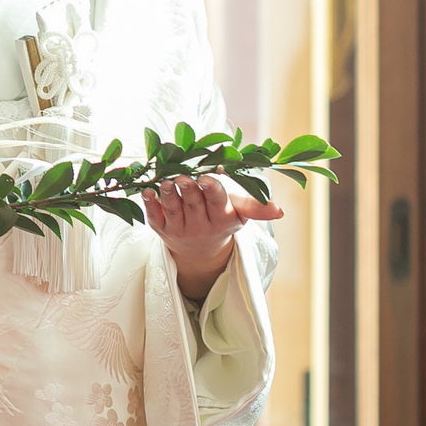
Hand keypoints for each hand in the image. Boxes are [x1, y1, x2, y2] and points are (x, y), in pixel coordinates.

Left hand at [143, 175, 282, 299]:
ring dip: (168, 195)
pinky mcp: (160, 228)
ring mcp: (178, 228)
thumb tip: (280, 211)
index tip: (207, 179)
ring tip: (164, 182)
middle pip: (193, 204)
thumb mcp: (240, 213)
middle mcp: (199, 225)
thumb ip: (255, 207)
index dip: (212, 191)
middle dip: (188, 189)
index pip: (217, 203)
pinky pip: (153, 216)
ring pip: (172, 210)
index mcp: (222, 218)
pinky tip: (145, 191)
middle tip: (182, 176)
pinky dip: (149, 204)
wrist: (200, 249)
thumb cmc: (221, 217)